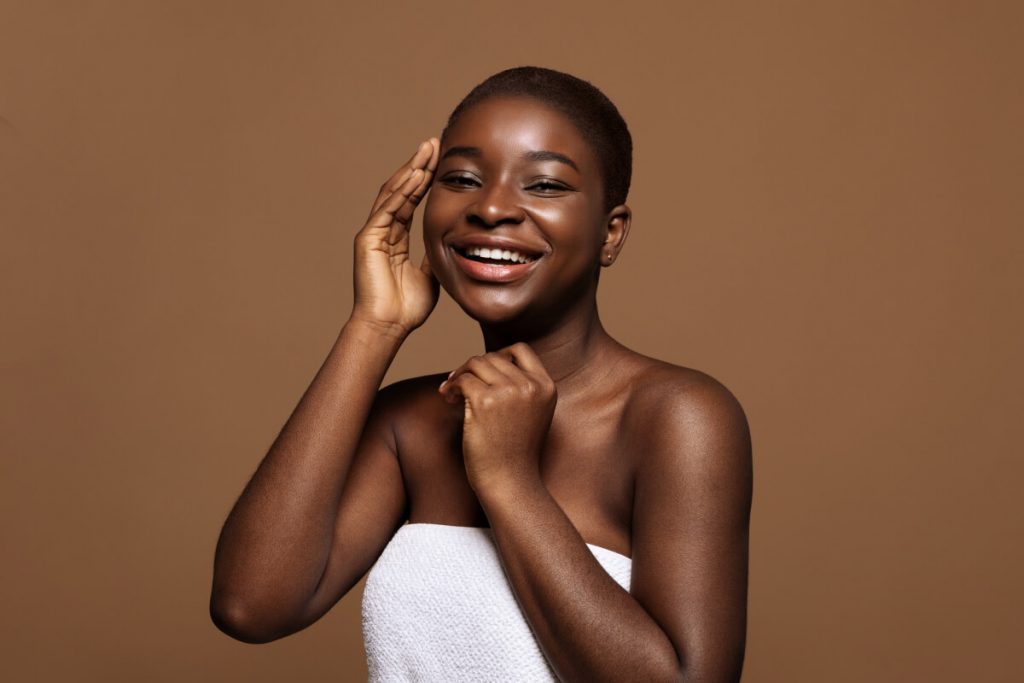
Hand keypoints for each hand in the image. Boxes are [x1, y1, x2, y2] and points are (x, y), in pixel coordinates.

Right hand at [351, 138, 440, 336]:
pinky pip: (386, 209)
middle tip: (434, 143)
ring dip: (411, 170)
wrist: (388, 326)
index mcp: (395, 238)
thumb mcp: (431, 273)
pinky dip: (401, 190)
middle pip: (401, 190)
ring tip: (426, 150)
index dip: (425, 179)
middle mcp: (382, 231)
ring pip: (392, 194)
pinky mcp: (367, 240)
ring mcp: (373, 233)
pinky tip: (415, 174)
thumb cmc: (407, 307)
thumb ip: (436, 253)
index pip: (411, 200)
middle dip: (418, 165)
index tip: (440, 160)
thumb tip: (453, 240)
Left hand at [438, 343, 556, 494]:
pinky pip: (462, 380)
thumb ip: (520, 387)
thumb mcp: (531, 414)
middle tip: (459, 384)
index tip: (483, 372)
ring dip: (459, 374)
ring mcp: (509, 392)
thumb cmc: (514, 453)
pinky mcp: (485, 401)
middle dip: (472, 367)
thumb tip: (485, 362)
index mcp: (546, 387)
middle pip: (494, 356)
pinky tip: (447, 399)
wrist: (509, 482)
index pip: (521, 350)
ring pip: (476, 363)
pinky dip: (451, 387)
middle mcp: (531, 385)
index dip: (498, 354)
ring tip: (452, 393)